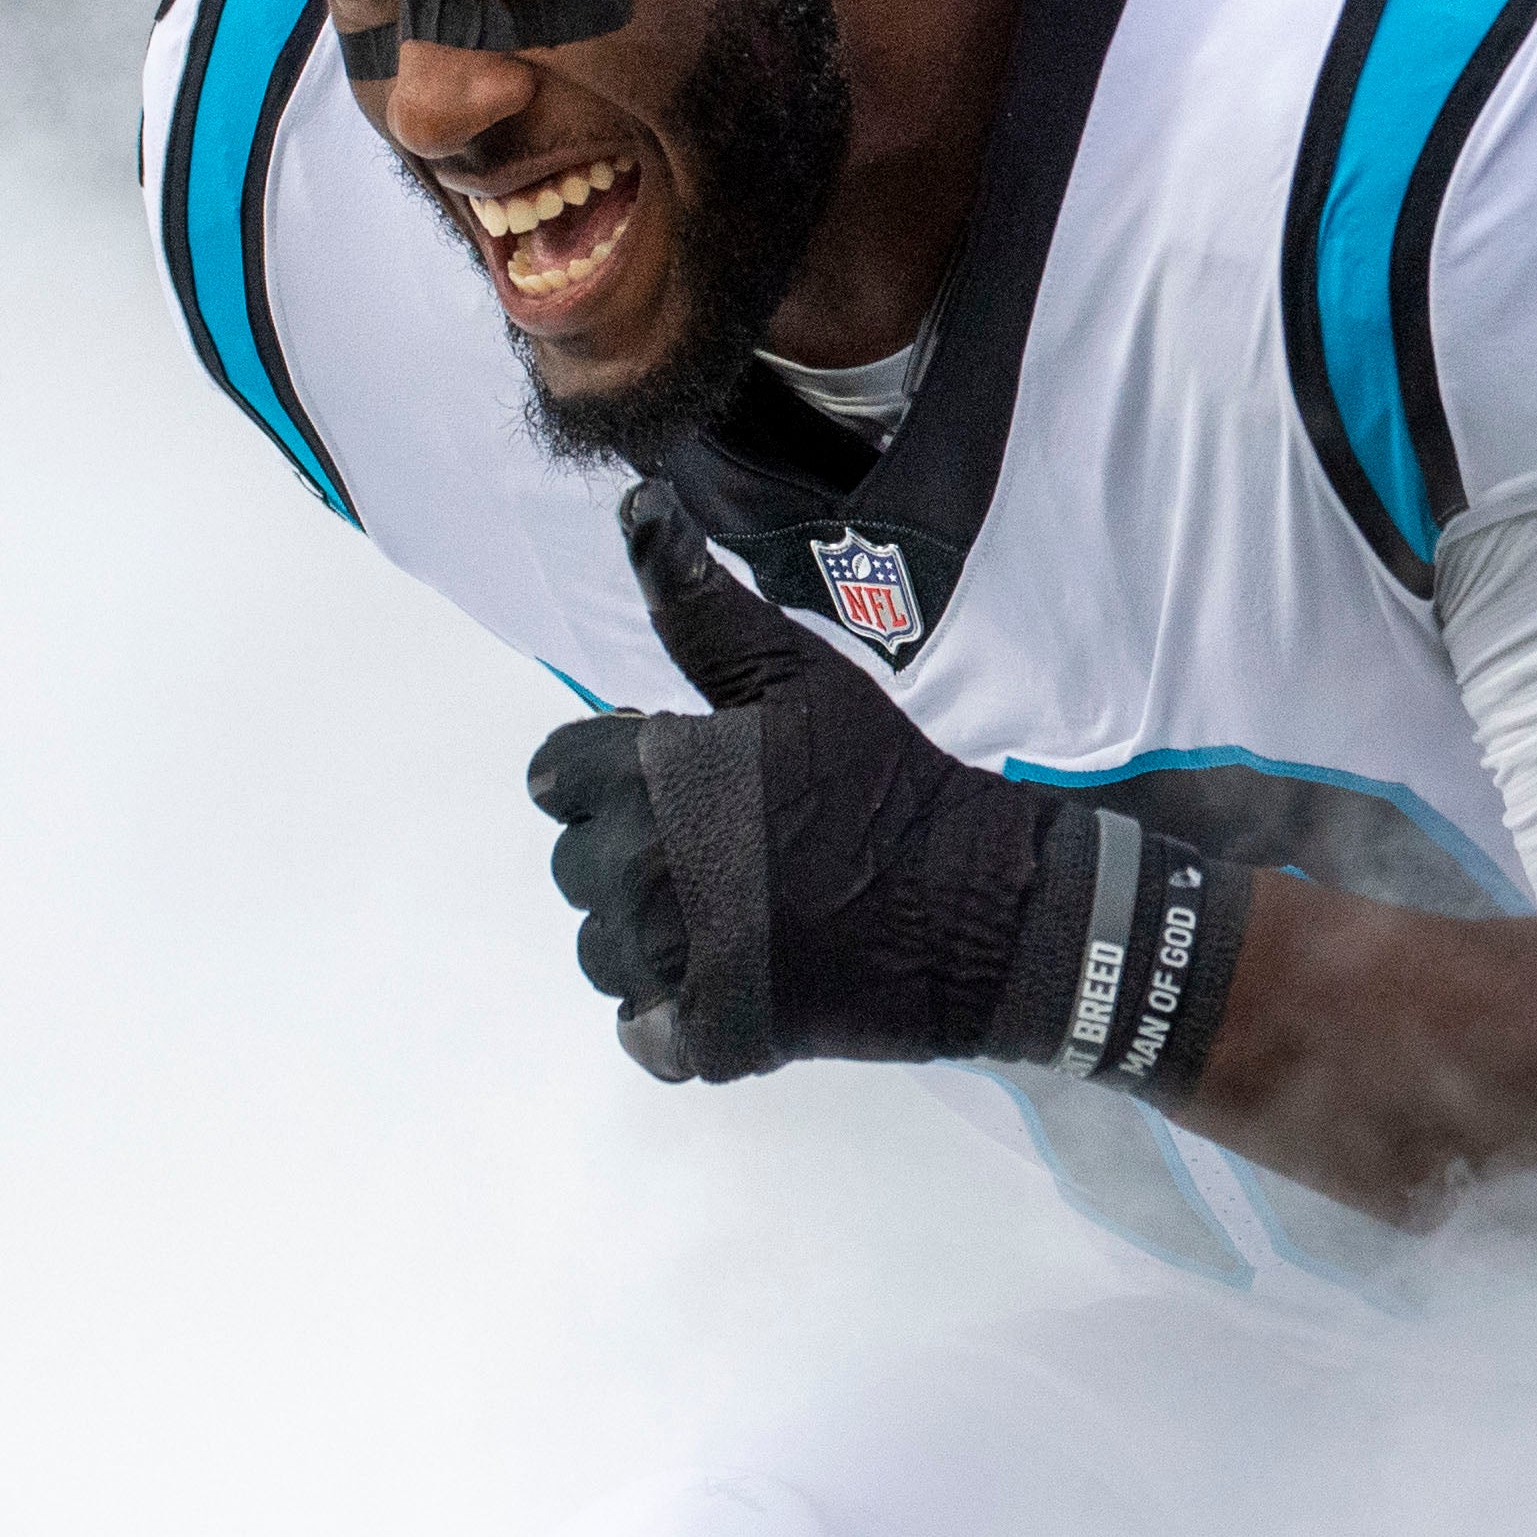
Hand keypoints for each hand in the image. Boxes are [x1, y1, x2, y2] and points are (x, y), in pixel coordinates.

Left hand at [521, 481, 1250, 1095]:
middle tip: (720, 854)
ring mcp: (677, 961)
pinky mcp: (712, 1035)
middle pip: (576, 867)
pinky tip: (730, 983)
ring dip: (648, 939)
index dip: (604, 776)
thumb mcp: (796, 674)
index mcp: (655, 771)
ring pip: (603, 953)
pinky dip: (675, 1019)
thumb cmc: (887, 779)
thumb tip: (633, 501)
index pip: (554, 777)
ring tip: (727, 919)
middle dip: (631, 855)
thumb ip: (696, 602)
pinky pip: (644, 1034)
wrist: (982, 904)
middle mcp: (647, 867)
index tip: (671, 786)